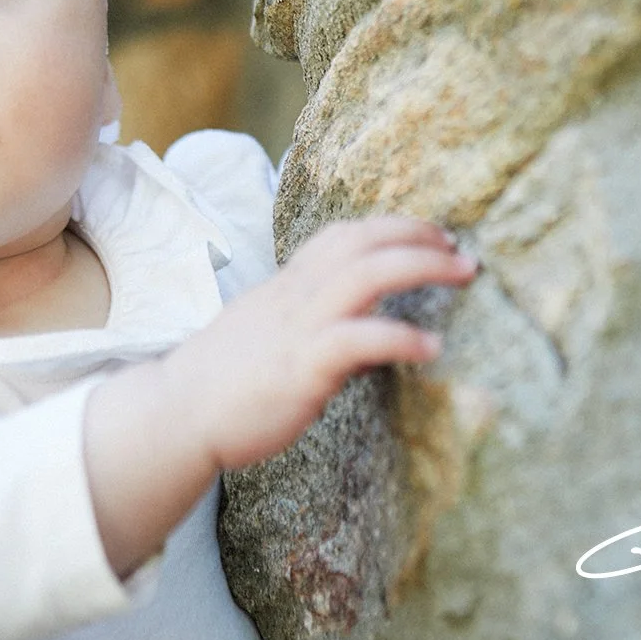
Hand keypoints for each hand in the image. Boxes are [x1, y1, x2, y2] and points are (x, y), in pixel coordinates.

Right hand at [84, 215, 474, 575]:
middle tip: (462, 250)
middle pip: (362, 241)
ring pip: (366, 275)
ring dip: (422, 267)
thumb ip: (307, 319)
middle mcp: (296, 295)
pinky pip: (359, 339)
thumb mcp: (268, 330)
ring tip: (464, 275)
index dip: (391, 226)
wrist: (177, 412)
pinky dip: (400, 336)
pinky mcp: (302, 367)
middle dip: (418, 237)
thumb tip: (352, 325)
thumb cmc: (224, 379)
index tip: (431, 233)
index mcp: (288, 284)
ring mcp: (299, 328)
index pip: (343, 235)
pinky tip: (433, 347)